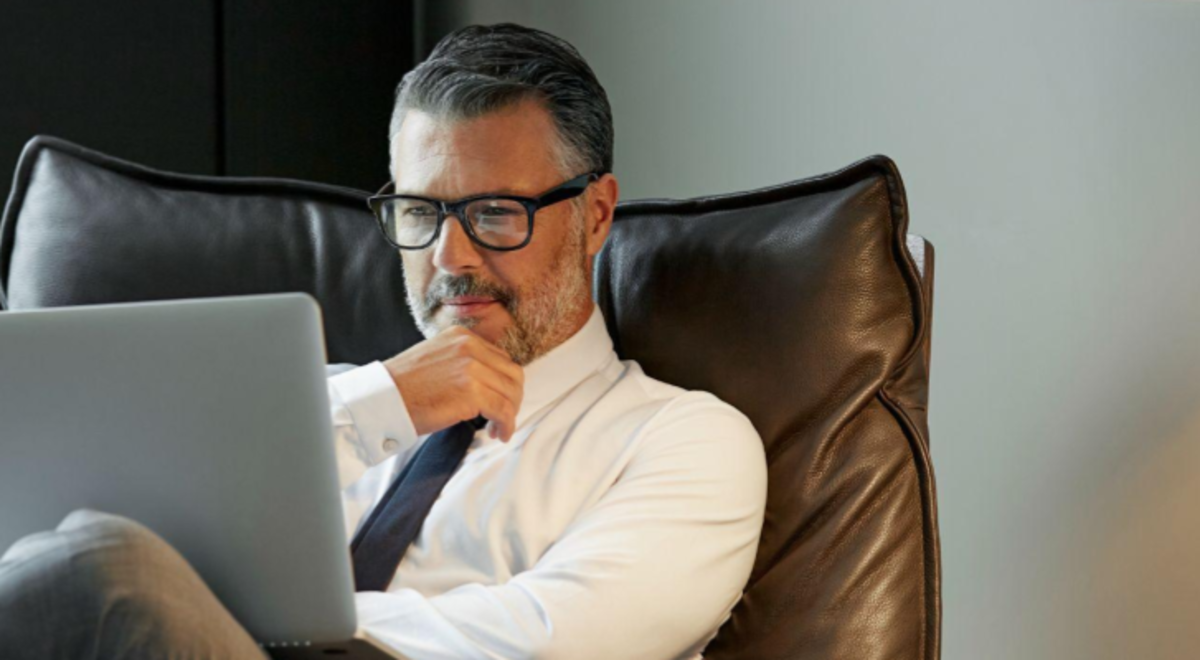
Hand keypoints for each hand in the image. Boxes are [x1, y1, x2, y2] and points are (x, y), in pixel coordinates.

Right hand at [381, 326, 524, 440]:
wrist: (382, 400)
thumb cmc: (403, 387)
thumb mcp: (436, 358)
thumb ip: (462, 361)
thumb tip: (488, 381)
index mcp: (461, 336)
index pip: (500, 358)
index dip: (505, 383)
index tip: (500, 400)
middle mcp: (469, 346)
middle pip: (512, 374)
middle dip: (512, 398)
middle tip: (503, 416)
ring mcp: (471, 367)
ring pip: (510, 393)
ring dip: (509, 414)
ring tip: (498, 428)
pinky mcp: (471, 391)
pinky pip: (503, 410)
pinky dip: (506, 425)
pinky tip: (497, 434)